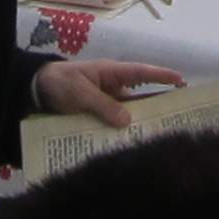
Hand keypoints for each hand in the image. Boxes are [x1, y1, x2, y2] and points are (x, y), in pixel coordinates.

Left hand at [35, 60, 184, 127]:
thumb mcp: (79, 92)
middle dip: (159, 104)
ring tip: (159, 136)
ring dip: (140, 123)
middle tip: (179, 116)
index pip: (141, 72)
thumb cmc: (60, 83)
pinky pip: (115, 124)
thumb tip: (127, 121)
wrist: (37, 90)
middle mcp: (114, 87)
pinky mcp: (99, 116)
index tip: (181, 81)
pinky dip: (123, 133)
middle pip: (141, 96)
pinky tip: (131, 146)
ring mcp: (107, 102)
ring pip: (129, 113)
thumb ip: (102, 105)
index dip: (161, 76)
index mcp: (112, 72)